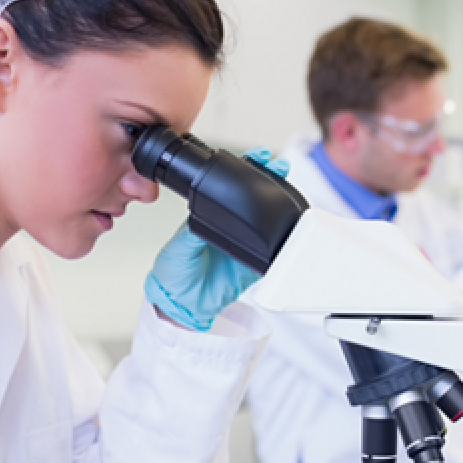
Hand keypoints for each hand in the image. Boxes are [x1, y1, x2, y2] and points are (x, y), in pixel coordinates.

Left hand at [145, 148, 289, 330]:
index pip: (228, 189)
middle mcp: (229, 229)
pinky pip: (272, 251)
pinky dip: (282, 239)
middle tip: (278, 166)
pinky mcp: (253, 265)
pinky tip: (288, 225)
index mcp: (209, 218)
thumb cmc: (173, 274)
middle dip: (269, 180)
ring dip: (279, 204)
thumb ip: (192, 232)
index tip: (254, 157)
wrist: (182, 305)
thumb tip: (203, 214)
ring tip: (286, 187)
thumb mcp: (179, 247)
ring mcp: (243, 245)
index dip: (242, 172)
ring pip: (266, 221)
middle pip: (253, 200)